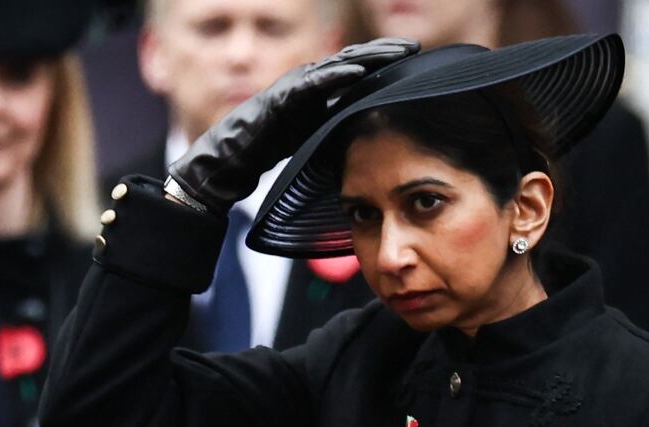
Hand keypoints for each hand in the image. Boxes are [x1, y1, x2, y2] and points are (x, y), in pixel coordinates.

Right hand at [166, 38, 419, 214]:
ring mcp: (295, 85)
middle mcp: (308, 79)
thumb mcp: (314, 133)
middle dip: (384, 52)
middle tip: (415, 48)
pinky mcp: (281, 97)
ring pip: (337, 65)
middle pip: (352, 59)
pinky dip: (336, 77)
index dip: (385, 63)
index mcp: (318, 88)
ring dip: (369, 58)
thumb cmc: (270, 147)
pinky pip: (313, 84)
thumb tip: (366, 130)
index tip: (415, 62)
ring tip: (396, 53)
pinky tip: (358, 73)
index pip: (357, 70)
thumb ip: (336, 124)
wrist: (234, 157)